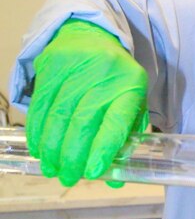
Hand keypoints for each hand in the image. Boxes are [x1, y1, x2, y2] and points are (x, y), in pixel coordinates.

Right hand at [27, 18, 148, 186]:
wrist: (92, 37)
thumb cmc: (116, 81)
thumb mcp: (133, 104)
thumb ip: (126, 141)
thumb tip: (113, 180)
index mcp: (130, 87)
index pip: (116, 121)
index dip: (103, 149)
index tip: (92, 172)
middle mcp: (104, 75)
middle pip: (82, 121)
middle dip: (72, 156)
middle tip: (68, 178)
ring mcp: (76, 68)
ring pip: (58, 116)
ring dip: (52, 148)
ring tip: (52, 169)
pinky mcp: (51, 65)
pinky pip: (40, 105)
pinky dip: (37, 131)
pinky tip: (39, 148)